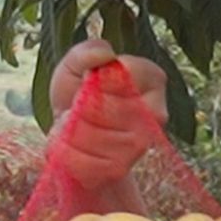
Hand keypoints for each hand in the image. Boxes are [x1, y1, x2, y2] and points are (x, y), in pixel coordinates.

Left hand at [48, 40, 169, 189]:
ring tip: (74, 127)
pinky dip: (66, 152)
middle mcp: (154, 113)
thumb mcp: (74, 66)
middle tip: (78, 108)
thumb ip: (85, 52)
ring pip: (88, 134)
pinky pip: (81, 158)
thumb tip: (104, 55)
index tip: (90, 82)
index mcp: (151, 79)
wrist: (73, 140)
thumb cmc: (77, 96)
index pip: (123, 74)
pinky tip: (73, 146)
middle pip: (101, 106)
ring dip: (68, 130)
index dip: (97, 79)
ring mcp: (139, 144)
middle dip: (78, 107)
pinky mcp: (119, 168)